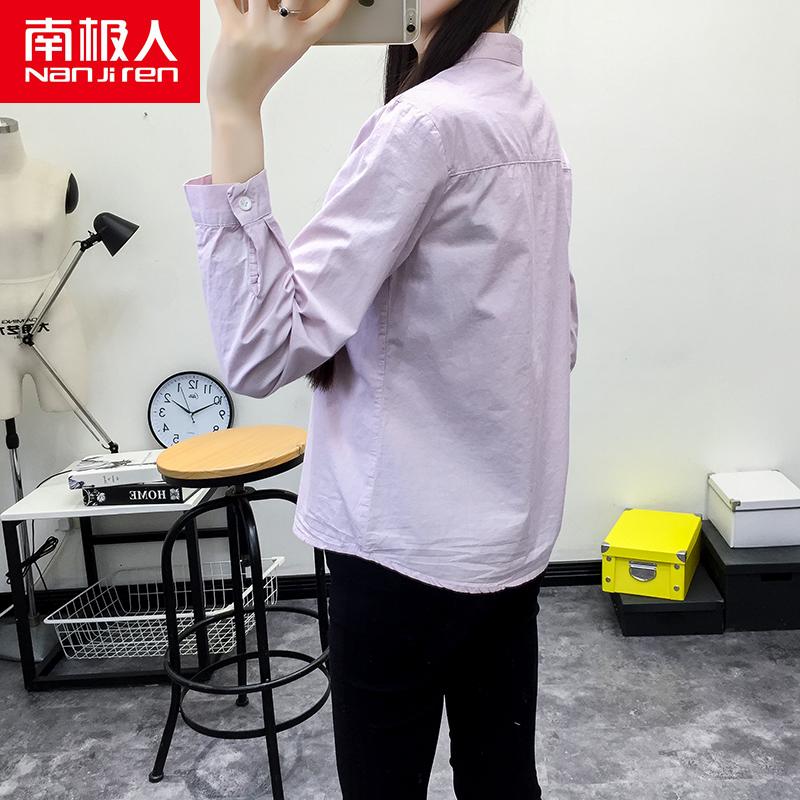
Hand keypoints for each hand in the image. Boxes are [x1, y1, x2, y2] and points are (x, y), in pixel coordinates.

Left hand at [208, 0, 352, 119]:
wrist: (236, 103)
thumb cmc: (258, 75)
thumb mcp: (284, 51)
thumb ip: (287, 22)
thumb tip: (281, 3)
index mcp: (301, 41)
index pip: (331, 14)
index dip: (343, 0)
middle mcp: (284, 34)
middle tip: (283, 2)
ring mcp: (259, 30)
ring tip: (250, 4)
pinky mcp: (233, 30)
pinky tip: (229, 3)